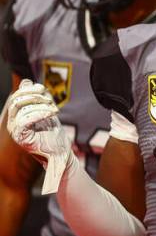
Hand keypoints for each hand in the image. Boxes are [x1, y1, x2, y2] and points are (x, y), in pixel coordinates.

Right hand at [6, 79, 73, 193]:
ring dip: (40, 105)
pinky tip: (51, 114)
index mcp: (17, 116)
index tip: (44, 89)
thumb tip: (26, 81)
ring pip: (21, 108)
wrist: (61, 153)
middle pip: (16, 100)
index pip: (16, 96)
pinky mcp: (21, 138)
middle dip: (34, 95)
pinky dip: (38, 114)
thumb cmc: (53, 134)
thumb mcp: (46, 111)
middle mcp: (13, 123)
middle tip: (50, 100)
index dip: (29, 89)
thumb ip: (37, 98)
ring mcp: (15, 131)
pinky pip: (24, 121)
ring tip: (54, 110)